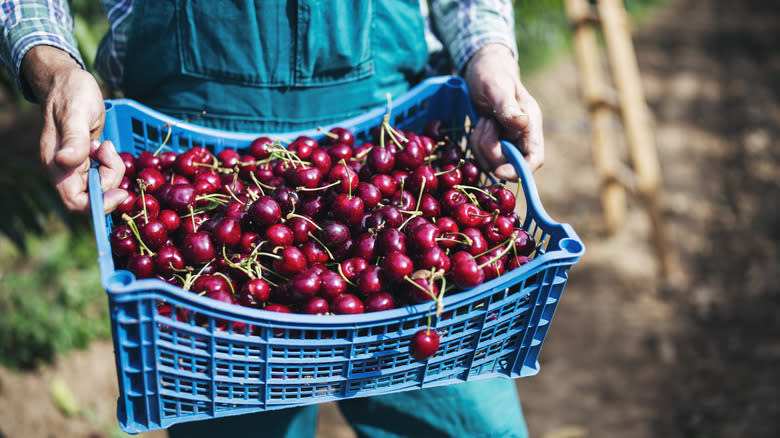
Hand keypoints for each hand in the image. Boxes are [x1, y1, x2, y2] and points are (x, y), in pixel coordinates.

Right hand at [22, 45, 126, 213]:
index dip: (100, 203)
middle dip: (110, 179)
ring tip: (105, 144)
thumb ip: (74, 139)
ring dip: (112, 169)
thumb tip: (65, 162)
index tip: (121, 190)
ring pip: (102, 185)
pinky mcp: (87, 161)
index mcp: (57, 165)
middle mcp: (64, 170)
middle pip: (94, 196)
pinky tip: (106, 146)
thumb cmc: (71, 93)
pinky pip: (104, 174)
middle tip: (110, 151)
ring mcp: (76, 167)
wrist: (68, 81)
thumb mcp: (76, 113)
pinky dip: (111, 164)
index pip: (76, 202)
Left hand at [463, 43, 543, 177]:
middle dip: (490, 149)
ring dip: (480, 143)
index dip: (519, 171)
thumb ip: (508, 107)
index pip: (534, 159)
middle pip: (507, 164)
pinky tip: (480, 124)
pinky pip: (481, 155)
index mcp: (530, 124)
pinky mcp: (494, 142)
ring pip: (491, 161)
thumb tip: (522, 124)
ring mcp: (507, 141)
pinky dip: (476, 142)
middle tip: (486, 123)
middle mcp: (521, 136)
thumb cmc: (492, 73)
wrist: (482, 68)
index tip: (499, 171)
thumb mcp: (497, 88)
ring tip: (484, 119)